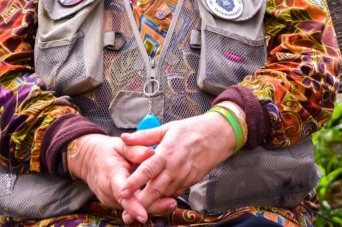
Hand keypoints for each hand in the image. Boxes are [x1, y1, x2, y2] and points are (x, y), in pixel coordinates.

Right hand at [66, 133, 170, 222]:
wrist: (89, 160)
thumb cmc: (107, 151)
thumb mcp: (121, 145)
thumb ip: (135, 149)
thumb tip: (151, 153)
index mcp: (111, 175)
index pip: (122, 193)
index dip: (133, 206)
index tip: (144, 215)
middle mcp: (109, 191)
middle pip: (131, 204)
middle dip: (151, 206)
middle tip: (172, 204)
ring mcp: (110, 199)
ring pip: (132, 207)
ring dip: (151, 206)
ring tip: (171, 203)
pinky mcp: (114, 202)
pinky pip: (131, 205)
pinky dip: (144, 204)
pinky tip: (161, 201)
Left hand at [119, 111, 237, 221]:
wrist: (219, 135)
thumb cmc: (193, 130)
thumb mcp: (168, 128)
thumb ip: (145, 135)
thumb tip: (124, 137)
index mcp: (167, 152)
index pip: (148, 170)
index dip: (134, 182)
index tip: (122, 191)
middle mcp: (175, 168)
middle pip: (155, 190)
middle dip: (140, 203)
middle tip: (127, 214)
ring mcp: (184, 177)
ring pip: (164, 195)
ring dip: (151, 204)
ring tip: (136, 212)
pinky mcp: (191, 182)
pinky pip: (174, 193)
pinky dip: (164, 199)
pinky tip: (155, 201)